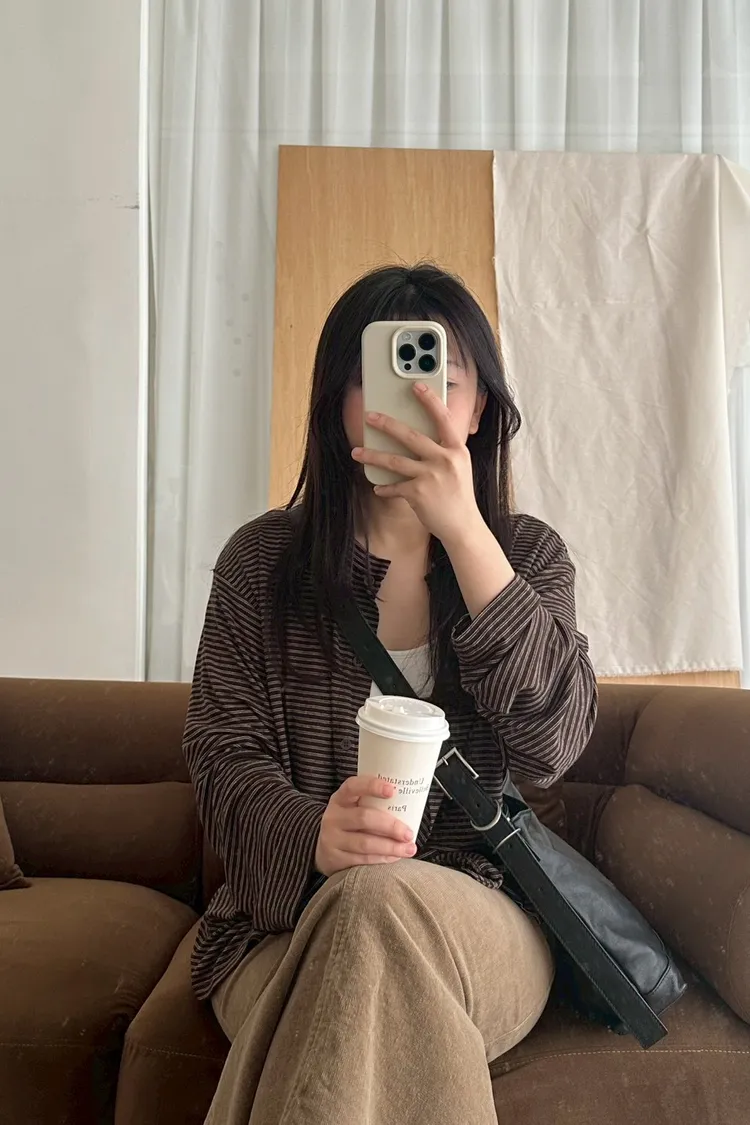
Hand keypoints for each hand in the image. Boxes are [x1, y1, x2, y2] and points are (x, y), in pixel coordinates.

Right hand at [314, 775, 417, 876]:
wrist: (323, 848)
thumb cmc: (349, 822)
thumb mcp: (353, 807)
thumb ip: (372, 803)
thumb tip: (410, 801)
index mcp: (340, 798)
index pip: (353, 786)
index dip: (372, 786)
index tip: (392, 790)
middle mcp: (333, 816)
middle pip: (364, 818)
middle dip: (390, 826)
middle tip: (408, 833)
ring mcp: (332, 839)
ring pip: (365, 843)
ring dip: (390, 847)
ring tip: (409, 849)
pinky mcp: (335, 859)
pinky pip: (362, 859)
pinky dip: (382, 859)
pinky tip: (395, 857)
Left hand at [351, 382, 481, 544]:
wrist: (463, 526)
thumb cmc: (458, 496)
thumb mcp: (459, 467)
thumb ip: (443, 450)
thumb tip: (417, 436)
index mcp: (457, 450)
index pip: (442, 418)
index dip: (429, 400)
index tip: (416, 386)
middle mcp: (445, 459)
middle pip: (410, 436)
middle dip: (387, 424)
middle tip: (370, 416)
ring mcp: (431, 476)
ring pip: (394, 461)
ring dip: (372, 456)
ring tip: (357, 452)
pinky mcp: (418, 493)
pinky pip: (394, 486)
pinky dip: (384, 488)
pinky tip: (378, 488)